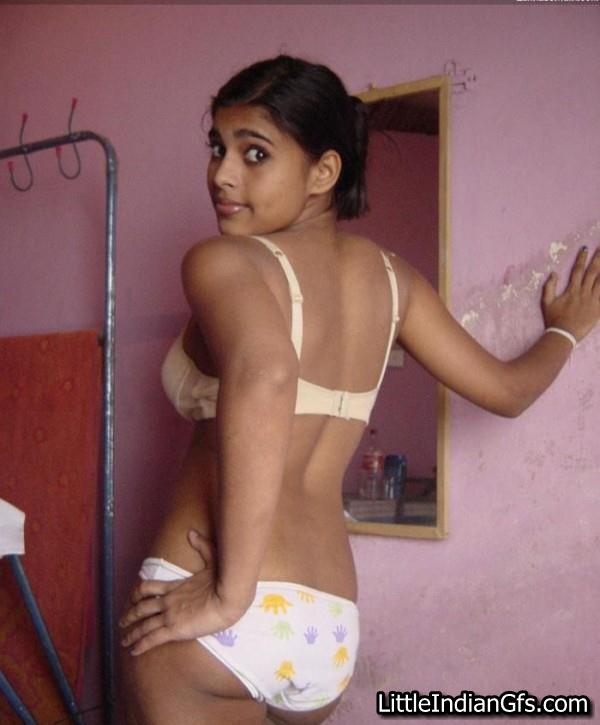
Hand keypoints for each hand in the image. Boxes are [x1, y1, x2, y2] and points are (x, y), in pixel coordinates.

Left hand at [119, 530, 244, 655]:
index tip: (131, 598)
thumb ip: (201, 545)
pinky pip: (152, 638)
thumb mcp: (212, 559)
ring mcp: (170, 615)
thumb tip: (191, 532)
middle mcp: (168, 601)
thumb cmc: (223, 580)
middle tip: (122, 621)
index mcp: (175, 586)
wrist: (228, 598)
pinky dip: (141, 645)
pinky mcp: (174, 629)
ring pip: (144, 625)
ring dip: (132, 633)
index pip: (149, 587)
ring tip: (124, 640)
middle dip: (130, 615)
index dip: (137, 593)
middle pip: (142, 607)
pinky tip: (134, 651)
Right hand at [542, 246, 599, 341]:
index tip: (586, 248)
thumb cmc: (554, 319)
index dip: (582, 258)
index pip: (578, 270)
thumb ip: (549, 287)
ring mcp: (593, 301)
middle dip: (598, 259)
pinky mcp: (598, 309)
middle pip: (593, 272)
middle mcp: (584, 293)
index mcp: (572, 290)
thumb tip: (553, 273)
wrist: (564, 335)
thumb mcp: (547, 303)